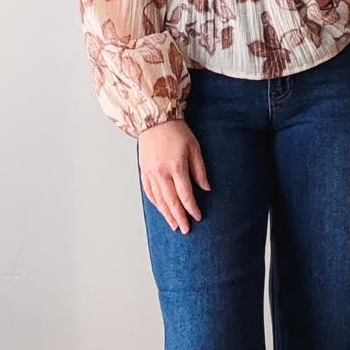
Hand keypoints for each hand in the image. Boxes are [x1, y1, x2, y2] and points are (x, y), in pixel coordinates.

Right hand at [138, 119, 209, 233]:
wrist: (154, 119)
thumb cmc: (177, 131)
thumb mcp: (194, 147)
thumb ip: (200, 169)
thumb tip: (206, 188)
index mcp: (176, 166)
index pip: (185, 194)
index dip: (192, 208)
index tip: (197, 217)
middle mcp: (161, 172)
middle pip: (171, 201)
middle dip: (179, 217)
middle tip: (185, 230)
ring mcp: (150, 173)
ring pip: (159, 199)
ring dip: (166, 214)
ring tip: (173, 225)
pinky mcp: (144, 171)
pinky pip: (149, 192)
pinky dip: (156, 203)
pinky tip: (161, 210)